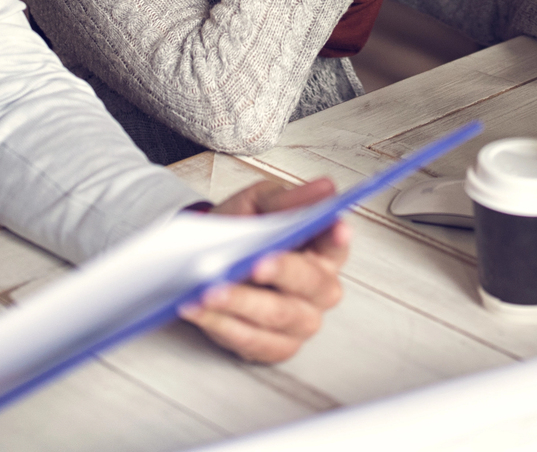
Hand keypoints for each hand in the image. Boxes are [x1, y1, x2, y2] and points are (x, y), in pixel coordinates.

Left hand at [181, 177, 349, 362]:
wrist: (209, 261)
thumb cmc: (244, 232)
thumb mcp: (259, 204)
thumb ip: (287, 201)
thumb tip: (324, 188)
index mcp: (323, 250)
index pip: (337, 241)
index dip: (337, 235)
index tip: (334, 226)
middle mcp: (320, 289)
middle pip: (310, 282)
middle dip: (281, 271)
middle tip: (254, 263)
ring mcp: (301, 322)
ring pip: (277, 315)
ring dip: (241, 302)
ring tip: (209, 290)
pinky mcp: (275, 347)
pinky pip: (251, 340)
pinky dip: (221, 324)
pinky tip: (198, 308)